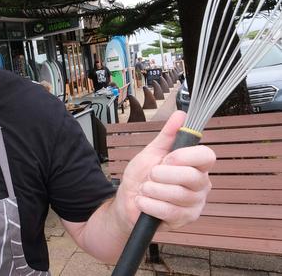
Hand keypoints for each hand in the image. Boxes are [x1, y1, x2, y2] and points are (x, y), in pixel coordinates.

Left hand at [114, 111, 214, 231]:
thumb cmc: (141, 176)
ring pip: (179, 194)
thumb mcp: (151, 152)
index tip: (166, 158)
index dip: (185, 156)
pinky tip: (143, 202)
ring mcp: (195, 203)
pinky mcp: (186, 219)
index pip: (207, 156)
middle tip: (151, 175)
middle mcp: (201, 184)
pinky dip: (150, 204)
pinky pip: (170, 211)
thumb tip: (180, 114)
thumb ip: (167, 135)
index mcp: (196, 165)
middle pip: (192, 176)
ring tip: (145, 189)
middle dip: (163, 175)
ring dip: (153, 190)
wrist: (127, 202)